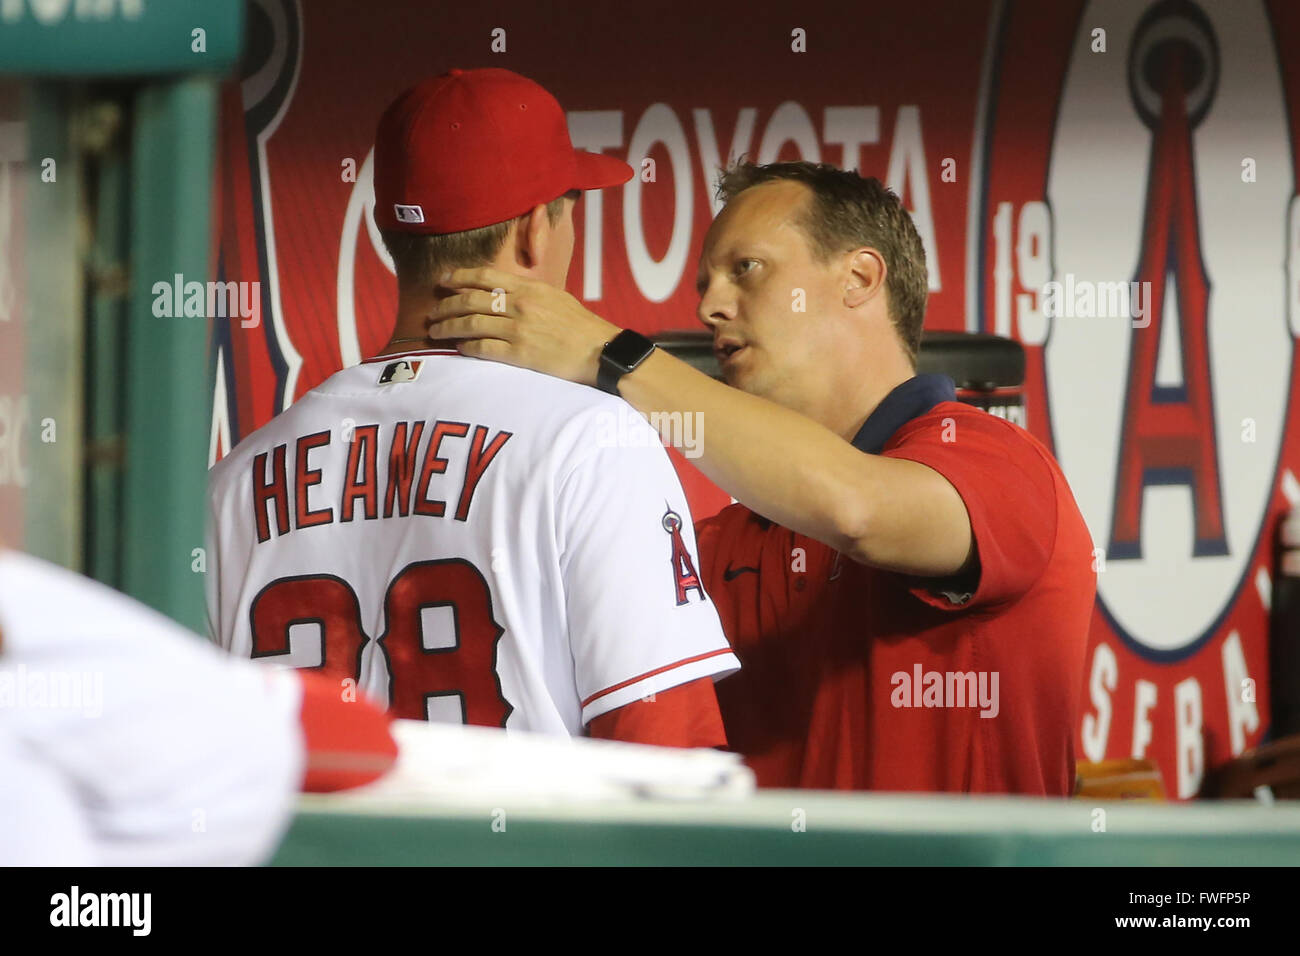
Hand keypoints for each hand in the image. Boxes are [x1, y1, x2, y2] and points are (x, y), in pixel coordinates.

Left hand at [426, 267, 622, 387]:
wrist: (600, 350)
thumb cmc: (580, 326)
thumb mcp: (555, 297)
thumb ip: (528, 293)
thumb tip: (504, 292)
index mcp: (529, 288)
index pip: (485, 277)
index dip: (458, 277)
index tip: (443, 280)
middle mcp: (520, 305)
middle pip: (471, 301)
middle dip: (446, 305)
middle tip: (432, 312)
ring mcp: (519, 330)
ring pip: (471, 324)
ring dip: (449, 327)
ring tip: (436, 332)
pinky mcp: (520, 354)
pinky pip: (484, 348)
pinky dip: (467, 347)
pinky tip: (459, 348)